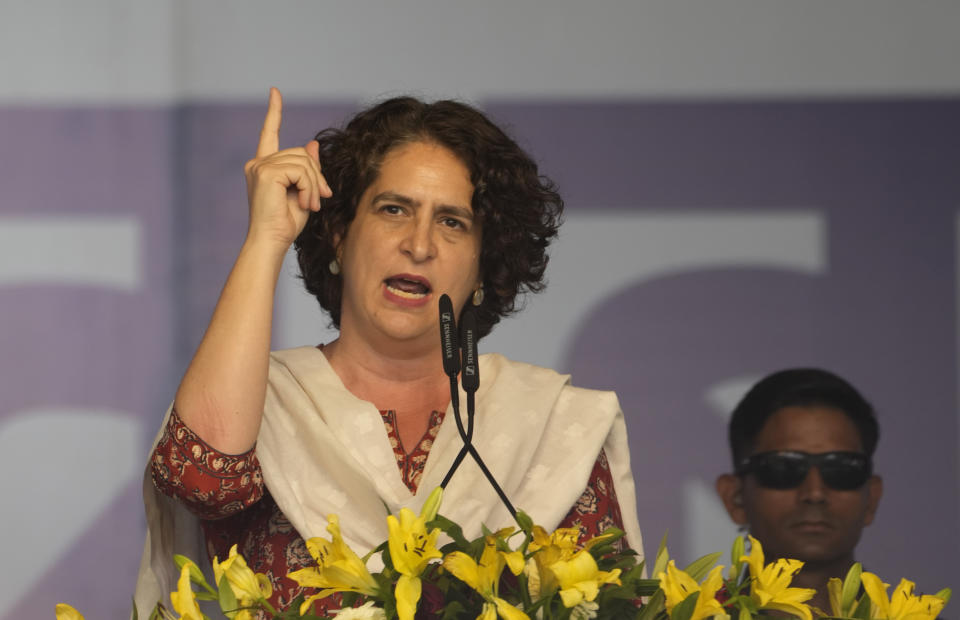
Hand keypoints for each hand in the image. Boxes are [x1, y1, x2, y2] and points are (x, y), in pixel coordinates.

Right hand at [243, 87, 332, 248]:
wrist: (271, 241)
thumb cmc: (285, 224)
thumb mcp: (303, 191)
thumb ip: (308, 168)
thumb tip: (312, 143)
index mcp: (264, 166)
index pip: (269, 133)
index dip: (274, 112)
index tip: (274, 92)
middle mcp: (258, 163)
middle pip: (301, 153)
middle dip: (317, 175)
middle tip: (321, 199)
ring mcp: (260, 166)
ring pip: (304, 162)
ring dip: (314, 185)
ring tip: (311, 205)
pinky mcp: (266, 172)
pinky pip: (301, 170)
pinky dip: (310, 187)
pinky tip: (306, 204)